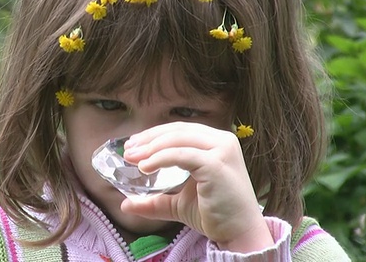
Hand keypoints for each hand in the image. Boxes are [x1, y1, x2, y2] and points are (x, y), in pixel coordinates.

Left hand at [121, 122, 273, 252]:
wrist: (240, 235)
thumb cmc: (215, 215)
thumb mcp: (178, 203)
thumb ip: (155, 201)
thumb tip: (126, 205)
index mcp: (215, 143)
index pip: (179, 130)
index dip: (153, 134)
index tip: (132, 145)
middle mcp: (222, 141)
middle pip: (177, 130)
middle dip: (148, 139)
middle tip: (128, 151)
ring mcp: (222, 151)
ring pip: (177, 139)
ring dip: (150, 147)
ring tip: (132, 158)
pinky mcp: (216, 164)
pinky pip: (181, 154)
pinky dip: (160, 158)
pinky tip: (145, 167)